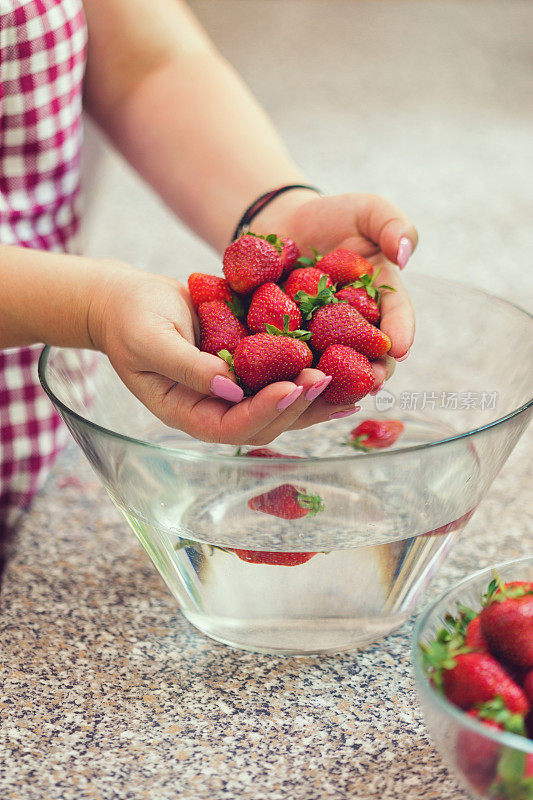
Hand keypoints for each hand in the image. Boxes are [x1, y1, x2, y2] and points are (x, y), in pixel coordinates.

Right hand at [90, 266, 349, 444]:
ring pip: (283, 404)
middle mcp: (218, 409)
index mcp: (190, 413)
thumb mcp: (149, 341)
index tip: (293, 388)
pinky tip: (345, 363)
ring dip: (317, 396)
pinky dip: (312, 370)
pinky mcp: (248, 367)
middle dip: (300, 404)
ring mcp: (235, 390)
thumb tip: (228, 386)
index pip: (233, 425)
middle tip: (332, 381)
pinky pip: (283, 374)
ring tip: (355, 382)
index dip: (265, 410)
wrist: (129, 300)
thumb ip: (186, 366)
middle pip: (267, 421)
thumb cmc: (130, 320)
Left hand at [253, 190, 417, 386]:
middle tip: (371, 381)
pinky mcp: (287, 346)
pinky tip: (289, 385)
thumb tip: (404, 254)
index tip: (400, 348)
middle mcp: (356, 330)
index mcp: (382, 302)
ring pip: (332, 369)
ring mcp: (322, 341)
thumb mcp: (368, 211)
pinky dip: (291, 374)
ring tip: (331, 389)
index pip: (397, 319)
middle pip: (368, 355)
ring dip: (334, 383)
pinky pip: (292, 363)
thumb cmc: (334, 217)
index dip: (400, 333)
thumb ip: (392, 224)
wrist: (283, 224)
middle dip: (371, 370)